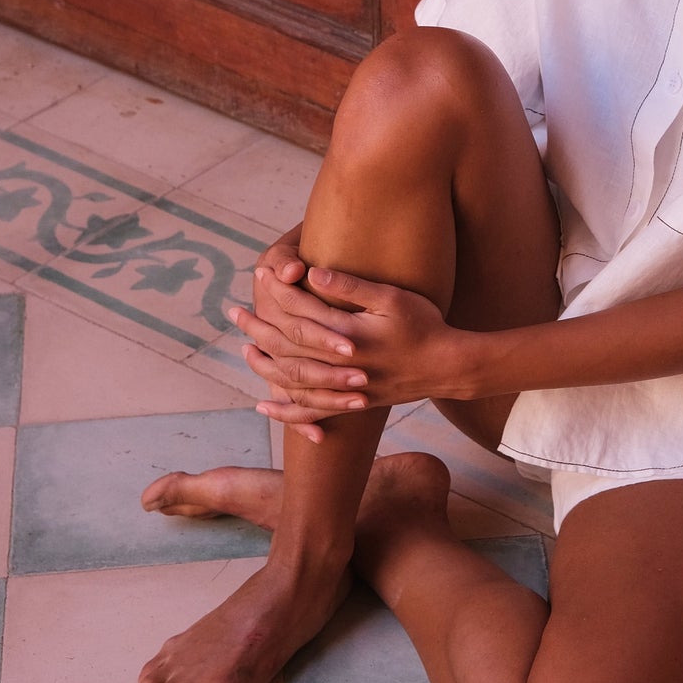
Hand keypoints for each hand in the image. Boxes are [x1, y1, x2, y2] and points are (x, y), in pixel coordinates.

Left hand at [228, 262, 466, 430]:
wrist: (447, 367)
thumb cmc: (424, 325)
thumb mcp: (392, 298)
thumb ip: (351, 286)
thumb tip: (312, 271)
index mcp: (346, 333)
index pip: (300, 310)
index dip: (277, 292)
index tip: (261, 276)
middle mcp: (338, 364)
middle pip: (286, 346)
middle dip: (258, 326)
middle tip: (234, 312)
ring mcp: (343, 387)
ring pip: (290, 379)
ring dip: (263, 364)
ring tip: (245, 349)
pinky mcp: (350, 403)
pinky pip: (309, 411)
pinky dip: (284, 411)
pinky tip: (264, 406)